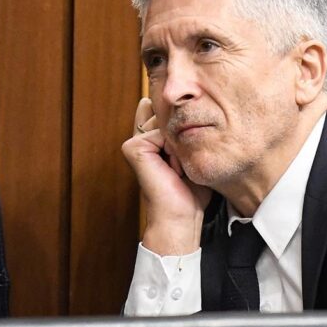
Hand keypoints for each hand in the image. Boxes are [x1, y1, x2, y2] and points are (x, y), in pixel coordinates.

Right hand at [121, 97, 211, 254]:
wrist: (181, 215)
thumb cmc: (190, 191)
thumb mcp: (193, 155)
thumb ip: (188, 133)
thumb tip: (189, 110)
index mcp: (153, 140)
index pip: (166, 113)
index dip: (182, 123)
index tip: (187, 155)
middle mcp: (142, 138)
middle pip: (168, 114)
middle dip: (184, 135)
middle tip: (181, 167)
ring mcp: (135, 142)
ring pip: (167, 123)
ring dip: (180, 146)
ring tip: (178, 169)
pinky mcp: (133, 147)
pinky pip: (161, 133)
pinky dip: (173, 152)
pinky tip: (171, 169)